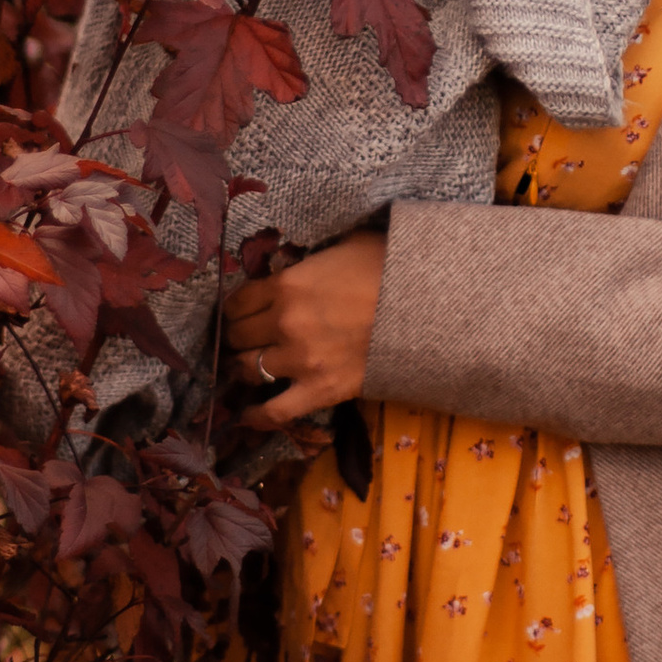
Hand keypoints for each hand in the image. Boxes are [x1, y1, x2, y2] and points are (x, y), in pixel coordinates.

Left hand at [223, 230, 387, 426]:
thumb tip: (300, 258)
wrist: (426, 308)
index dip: (235, 309)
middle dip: (237, 337)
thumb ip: (311, 257)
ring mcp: (300, 360)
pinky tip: (247, 415)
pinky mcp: (319, 390)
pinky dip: (257, 416)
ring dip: (244, 367)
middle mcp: (285, 322)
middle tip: (246, 339)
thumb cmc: (388, 268)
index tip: (240, 313)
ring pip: (247, 369)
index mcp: (287, 284)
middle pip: (237, 336)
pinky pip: (275, 411)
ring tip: (249, 366)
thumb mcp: (345, 245)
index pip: (237, 302)